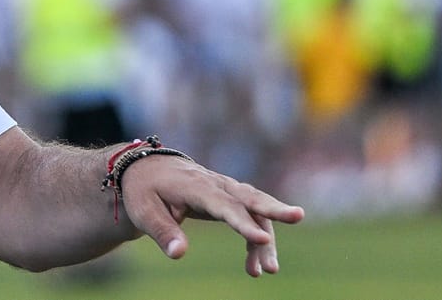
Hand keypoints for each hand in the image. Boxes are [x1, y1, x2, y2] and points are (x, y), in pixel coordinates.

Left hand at [120, 154, 304, 276]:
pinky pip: (249, 216)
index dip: (242, 221)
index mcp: (194, 185)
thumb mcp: (144, 210)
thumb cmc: (143, 190)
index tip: (261, 238)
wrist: (145, 169)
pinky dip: (256, 239)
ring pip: (253, 209)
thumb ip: (162, 231)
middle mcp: (214, 184)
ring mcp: (224, 189)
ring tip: (268, 271)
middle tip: (298, 216)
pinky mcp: (228, 197)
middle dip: (274, 207)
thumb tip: (178, 253)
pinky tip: (255, 266)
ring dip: (265, 238)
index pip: (223, 203)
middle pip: (248, 195)